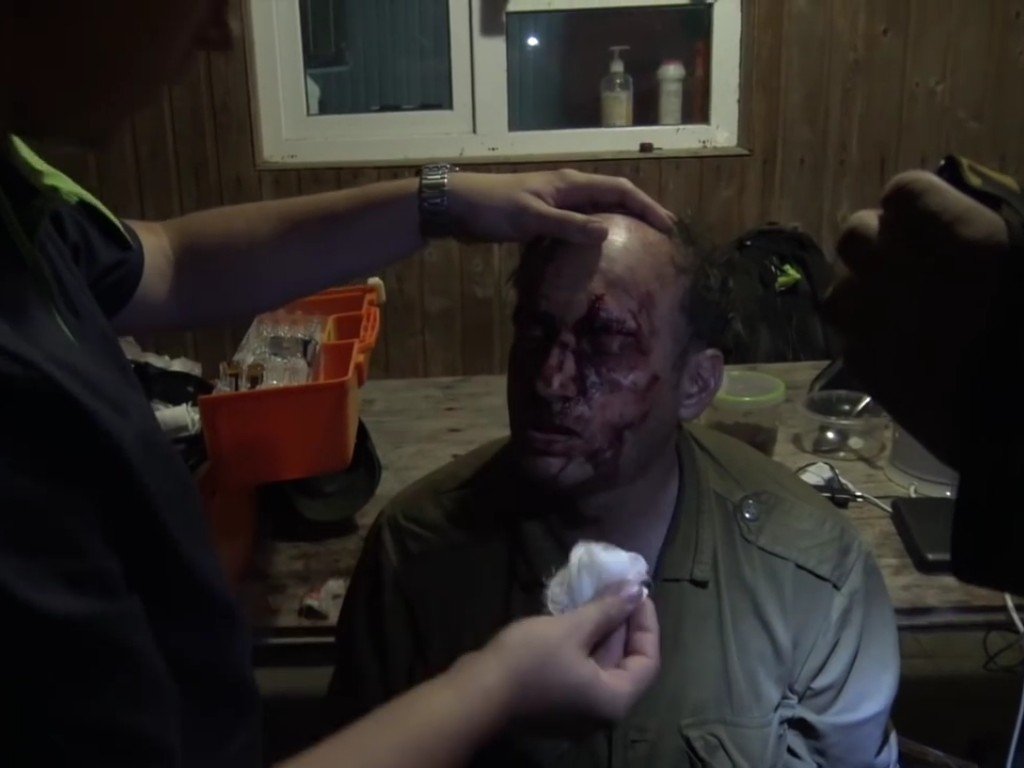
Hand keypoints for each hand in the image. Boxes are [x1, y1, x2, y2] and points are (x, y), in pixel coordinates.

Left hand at [447, 170, 674, 243]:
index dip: (647, 206)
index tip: (669, 227)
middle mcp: (568, 191)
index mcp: (571, 184)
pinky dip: (593, 239)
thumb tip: (608, 232)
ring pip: (597, 213)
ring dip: (619, 226)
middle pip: (614, 199)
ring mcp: (555, 205)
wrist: (457, 206)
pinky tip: (598, 257)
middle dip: (640, 214)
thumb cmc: (493, 207)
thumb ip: (568, 225)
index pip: (620, 190)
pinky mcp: (542, 220)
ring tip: (640, 247)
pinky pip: (577, 228)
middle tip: (663, 237)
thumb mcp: (531, 217)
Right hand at [478, 584, 659, 723]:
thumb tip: (637, 590)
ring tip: (598, 597)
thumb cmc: (529, 660)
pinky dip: (583, 647)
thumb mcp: (572, 628)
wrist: (476, 693)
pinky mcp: (555, 705)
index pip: (647, 660)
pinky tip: (575, 619)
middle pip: (625, 665)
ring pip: (600, 667)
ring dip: (601, 633)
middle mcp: (601, 713)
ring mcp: (576, 712)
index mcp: (614, 700)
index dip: (646, 622)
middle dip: (622, 624)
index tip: (637, 591)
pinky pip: (580, 673)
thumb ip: (608, 610)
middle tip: (617, 588)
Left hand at [824, 170, 1008, 466]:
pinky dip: (866, 336)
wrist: (1021, 429)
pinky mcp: (860, 365)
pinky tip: (901, 350)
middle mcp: (903, 271)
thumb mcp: (1022, 256)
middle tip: (910, 265)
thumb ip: (981, 231)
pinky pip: (846, 334)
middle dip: (879, 244)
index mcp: (960, 236)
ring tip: (899, 310)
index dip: (917, 207)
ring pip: (840, 287)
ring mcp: (873, 320)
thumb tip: (955, 218)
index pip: (902, 192)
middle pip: (855, 233)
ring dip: (864, 291)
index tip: (934, 222)